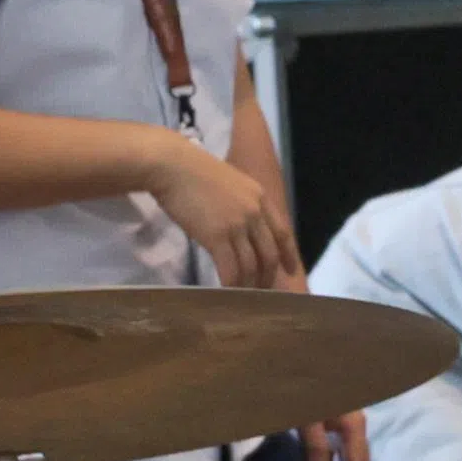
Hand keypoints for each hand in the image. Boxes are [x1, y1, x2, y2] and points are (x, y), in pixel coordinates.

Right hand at [139, 139, 300, 290]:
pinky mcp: (217, 236)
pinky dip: (232, 284)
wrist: (171, 165)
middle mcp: (255, 213)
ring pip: (252, 264)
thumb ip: (241, 204)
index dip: (288, 254)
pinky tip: (228, 292)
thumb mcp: (230, 183)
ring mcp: (238, 225)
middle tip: (263, 291)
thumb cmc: (191, 171)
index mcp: (260, 198)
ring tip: (245, 295)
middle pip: (270, 253)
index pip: (283, 232)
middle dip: (268, 275)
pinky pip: (231, 268)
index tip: (290, 270)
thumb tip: (241, 228)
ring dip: (250, 284)